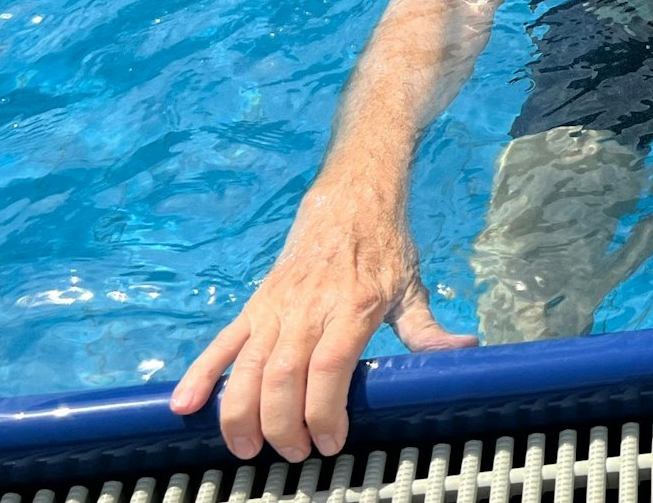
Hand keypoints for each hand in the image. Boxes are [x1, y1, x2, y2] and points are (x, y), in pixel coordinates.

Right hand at [169, 210, 474, 461]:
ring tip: (246, 449)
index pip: (330, 367)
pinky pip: (224, 343)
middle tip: (294, 454)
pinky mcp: (256, 304)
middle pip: (285, 375)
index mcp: (354, 305)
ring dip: (241, 413)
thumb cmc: (385, 247)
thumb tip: (466, 351)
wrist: (350, 198)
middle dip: (283, 424)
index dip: (324, 410)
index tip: (330, 442)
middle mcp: (310, 307)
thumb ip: (429, 330)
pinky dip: (202, 374)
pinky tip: (186, 407)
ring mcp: (278, 306)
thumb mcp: (412, 287)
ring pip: (250, 365)